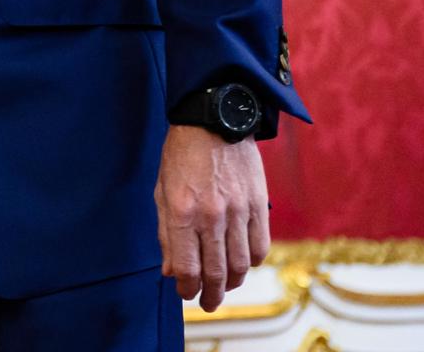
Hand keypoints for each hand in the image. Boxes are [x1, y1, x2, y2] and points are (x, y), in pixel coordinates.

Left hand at [155, 125, 269, 311]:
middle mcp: (212, 215)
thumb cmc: (181, 155)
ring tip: (225, 288)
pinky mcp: (260, 205)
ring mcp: (239, 211)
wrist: (214, 119)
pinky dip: (253, 262)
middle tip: (208, 304)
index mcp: (182, 211)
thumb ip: (166, 233)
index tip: (185, 293)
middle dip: (211, 295)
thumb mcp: (162, 190)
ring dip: (233, 283)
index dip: (185, 287)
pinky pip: (261, 246)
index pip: (186, 266)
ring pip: (241, 264)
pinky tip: (244, 264)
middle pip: (216, 271)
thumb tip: (170, 271)